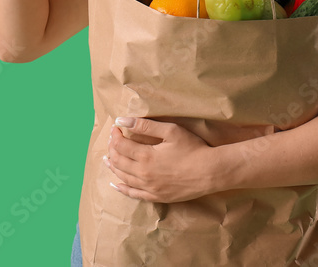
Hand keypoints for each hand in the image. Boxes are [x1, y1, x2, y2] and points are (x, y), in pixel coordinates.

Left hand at [104, 118, 219, 202]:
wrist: (210, 172)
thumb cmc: (193, 148)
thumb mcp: (171, 131)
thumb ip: (145, 126)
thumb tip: (122, 120)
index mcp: (146, 156)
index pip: (121, 146)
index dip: (115, 136)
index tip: (115, 128)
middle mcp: (143, 174)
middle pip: (119, 161)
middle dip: (112, 149)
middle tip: (112, 140)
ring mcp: (149, 187)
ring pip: (123, 177)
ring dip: (113, 166)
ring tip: (107, 159)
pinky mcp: (156, 196)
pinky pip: (133, 194)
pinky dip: (121, 188)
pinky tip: (115, 183)